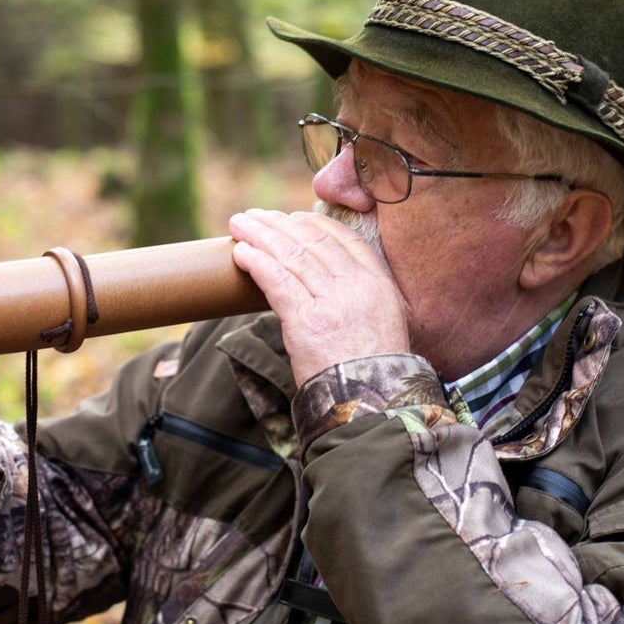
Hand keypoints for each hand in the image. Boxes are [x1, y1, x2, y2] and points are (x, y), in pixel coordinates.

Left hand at [229, 209, 410, 385]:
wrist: (372, 406)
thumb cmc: (372, 372)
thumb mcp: (384, 324)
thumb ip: (361, 298)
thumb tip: (327, 283)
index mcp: (378, 284)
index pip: (343, 239)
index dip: (312, 224)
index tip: (292, 218)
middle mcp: (356, 286)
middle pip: (311, 241)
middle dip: (277, 224)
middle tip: (254, 217)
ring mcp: (331, 302)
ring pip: (290, 255)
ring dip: (260, 235)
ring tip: (240, 225)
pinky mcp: (306, 321)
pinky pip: (276, 280)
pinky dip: (256, 262)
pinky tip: (240, 253)